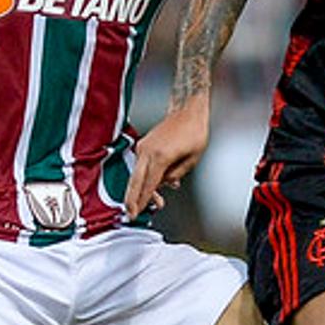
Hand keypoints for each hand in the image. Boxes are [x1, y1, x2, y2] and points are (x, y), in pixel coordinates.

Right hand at [123, 97, 211, 218]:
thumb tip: (165, 184)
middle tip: (131, 214)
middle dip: (132, 200)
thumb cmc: (194, 132)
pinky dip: (146, 177)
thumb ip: (177, 174)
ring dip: (142, 189)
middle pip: (136, 182)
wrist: (187, 110)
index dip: (142, 201)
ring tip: (153, 203)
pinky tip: (160, 185)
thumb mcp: (192, 159)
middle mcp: (148, 152)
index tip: (136, 213)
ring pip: (137, 175)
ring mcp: (143, 147)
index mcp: (161, 157)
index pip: (149, 185)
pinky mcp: (143, 145)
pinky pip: (142, 166)